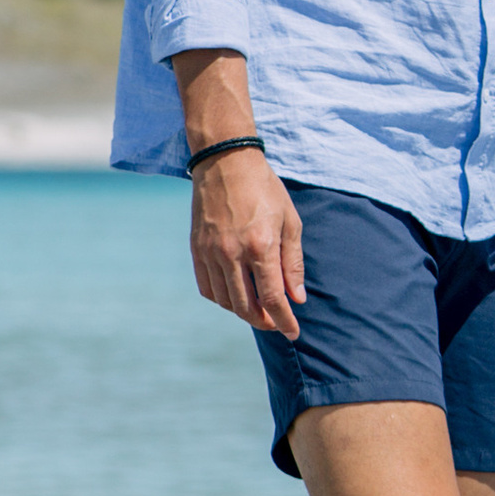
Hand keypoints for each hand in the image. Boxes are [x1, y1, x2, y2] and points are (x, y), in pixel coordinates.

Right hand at [190, 148, 304, 338]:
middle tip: (277, 324)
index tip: (294, 333)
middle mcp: (232, 253)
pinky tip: (236, 296)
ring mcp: (210, 252)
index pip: (273, 298)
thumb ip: (293, 263)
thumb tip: (297, 298)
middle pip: (246, 306)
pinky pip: (206, 286)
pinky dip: (221, 299)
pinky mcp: (196, 248)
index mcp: (260, 246)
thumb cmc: (265, 190)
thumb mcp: (290, 222)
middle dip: (264, 322)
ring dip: (243, 312)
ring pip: (225, 300)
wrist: (225, 162)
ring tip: (259, 311)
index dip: (285, 320)